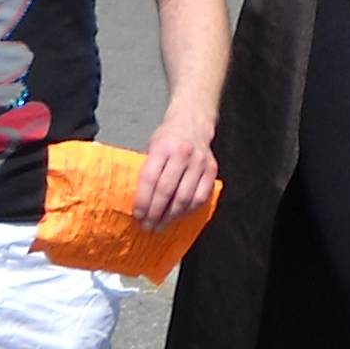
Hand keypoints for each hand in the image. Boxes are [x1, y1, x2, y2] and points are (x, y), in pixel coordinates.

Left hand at [133, 111, 219, 226]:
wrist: (193, 122)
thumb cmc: (167, 138)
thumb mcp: (152, 146)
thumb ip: (148, 170)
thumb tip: (139, 202)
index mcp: (162, 147)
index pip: (150, 178)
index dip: (143, 200)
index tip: (137, 215)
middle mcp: (182, 154)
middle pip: (167, 191)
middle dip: (155, 213)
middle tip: (148, 226)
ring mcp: (199, 162)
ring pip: (185, 197)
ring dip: (171, 216)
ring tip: (161, 226)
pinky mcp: (211, 170)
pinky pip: (201, 196)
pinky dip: (188, 210)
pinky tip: (179, 216)